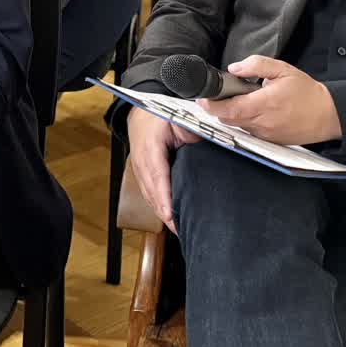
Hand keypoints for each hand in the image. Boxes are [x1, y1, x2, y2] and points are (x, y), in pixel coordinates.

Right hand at [127, 106, 198, 233]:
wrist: (141, 115)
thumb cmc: (160, 117)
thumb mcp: (178, 119)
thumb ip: (191, 134)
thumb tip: (207, 147)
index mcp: (150, 147)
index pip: (157, 176)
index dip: (163, 197)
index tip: (170, 215)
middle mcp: (141, 161)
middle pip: (151, 192)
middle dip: (164, 213)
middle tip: (181, 231)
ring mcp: (138, 169)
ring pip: (148, 195)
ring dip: (161, 213)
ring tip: (177, 229)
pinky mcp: (140, 175)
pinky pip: (147, 193)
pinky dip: (157, 206)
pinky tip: (168, 217)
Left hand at [198, 56, 341, 145]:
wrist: (329, 115)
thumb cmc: (306, 91)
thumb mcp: (283, 69)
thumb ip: (256, 65)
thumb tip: (233, 68)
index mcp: (264, 104)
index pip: (229, 109)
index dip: (211, 105)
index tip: (202, 98)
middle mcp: (262, 123)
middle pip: (228, 119)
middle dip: (218, 109)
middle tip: (215, 96)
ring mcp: (266, 135)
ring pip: (237, 126)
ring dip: (231, 115)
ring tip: (235, 101)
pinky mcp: (270, 142)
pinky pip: (249, 132)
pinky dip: (244, 122)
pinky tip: (251, 111)